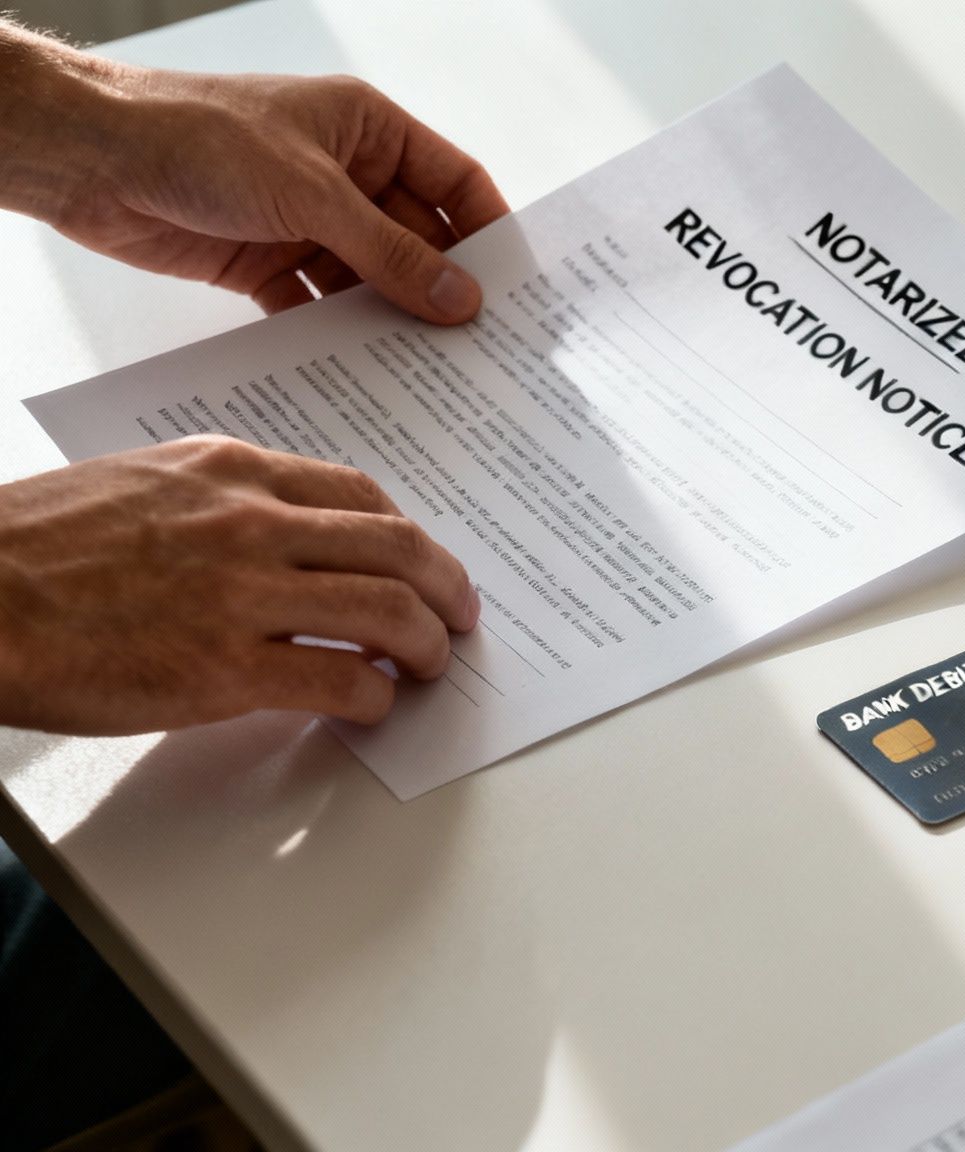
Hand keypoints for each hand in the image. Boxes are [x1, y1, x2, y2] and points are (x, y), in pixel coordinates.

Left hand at [0, 26, 509, 321]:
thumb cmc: (199, 137)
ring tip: (430, 371)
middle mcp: (345, 174)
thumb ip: (391, 254)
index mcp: (368, 130)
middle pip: (417, 240)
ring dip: (392, 320)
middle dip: (443, 290)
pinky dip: (336, 336)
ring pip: (371, 280)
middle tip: (481, 347)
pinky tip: (361, 371)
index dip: (489, 233)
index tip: (517, 291)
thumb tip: (462, 300)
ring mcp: (306, 220)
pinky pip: (319, 306)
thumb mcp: (313, 195)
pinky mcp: (265, 262)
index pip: (455, 183)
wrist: (90, 157)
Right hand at [0, 437, 479, 733]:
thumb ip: (219, 503)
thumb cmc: (32, 549)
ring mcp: (242, 596)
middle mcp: (250, 524)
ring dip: (426, 645)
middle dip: (448, 587)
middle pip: (397, 547)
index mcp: (231, 472)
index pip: (360, 495)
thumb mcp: (141, 486)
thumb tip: (281, 540)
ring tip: (429, 667)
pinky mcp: (224, 670)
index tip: (427, 562)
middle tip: (461, 619)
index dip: (410, 535)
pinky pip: (340, 682)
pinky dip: (374, 698)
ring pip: (388, 612)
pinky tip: (372, 707)